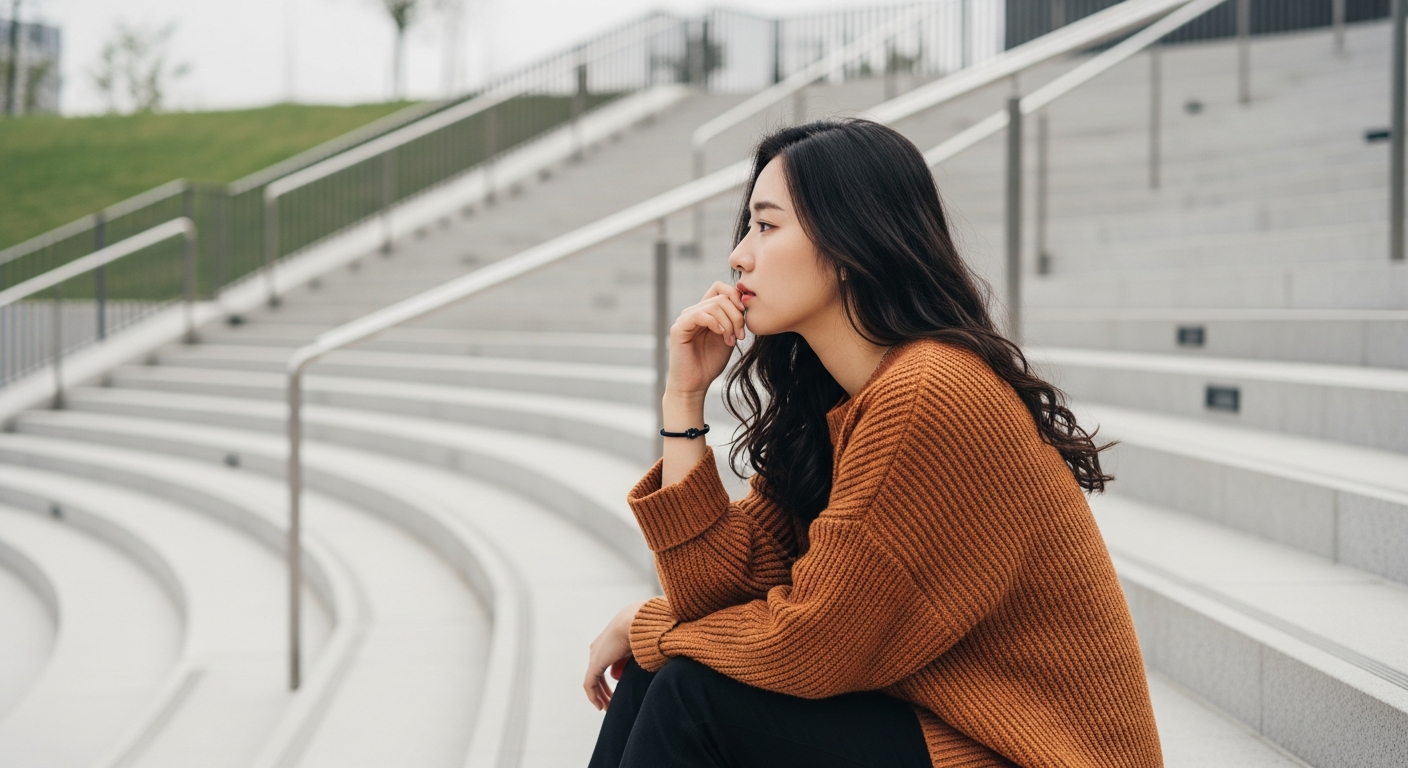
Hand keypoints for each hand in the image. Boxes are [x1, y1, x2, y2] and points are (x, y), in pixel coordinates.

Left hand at [584, 599, 649, 709]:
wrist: (637, 621)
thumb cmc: (645, 629)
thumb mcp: (641, 645)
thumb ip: (637, 657)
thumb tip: (638, 670)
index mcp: (609, 641)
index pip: (606, 663)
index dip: (611, 678)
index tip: (620, 690)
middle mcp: (599, 648)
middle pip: (598, 673)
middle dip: (604, 690)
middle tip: (612, 703)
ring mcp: (595, 655)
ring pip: (593, 681)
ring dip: (600, 696)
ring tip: (607, 708)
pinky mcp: (595, 663)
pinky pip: (590, 684)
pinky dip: (594, 696)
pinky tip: (600, 706)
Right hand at [665, 282, 746, 398]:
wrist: (694, 384)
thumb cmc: (710, 362)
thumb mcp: (729, 336)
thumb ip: (734, 319)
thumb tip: (744, 301)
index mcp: (706, 312)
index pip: (719, 287)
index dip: (735, 296)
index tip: (744, 315)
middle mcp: (694, 311)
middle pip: (721, 296)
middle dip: (736, 315)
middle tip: (740, 335)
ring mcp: (685, 318)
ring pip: (714, 305)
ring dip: (729, 323)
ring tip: (731, 340)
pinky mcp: (679, 328)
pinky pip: (700, 315)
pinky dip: (716, 324)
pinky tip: (721, 335)